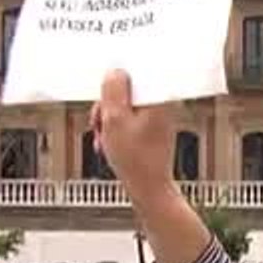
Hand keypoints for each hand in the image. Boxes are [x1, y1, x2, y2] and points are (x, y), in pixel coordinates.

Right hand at [92, 70, 181, 205]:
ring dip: (109, 122)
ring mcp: (158, 118)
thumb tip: (115, 72)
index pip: (133, 73)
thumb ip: (113, 91)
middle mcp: (163, 105)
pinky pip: (129, 121)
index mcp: (159, 98)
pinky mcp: (152, 130)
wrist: (148, 190)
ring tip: (104, 139)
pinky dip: (116, 131)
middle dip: (107, 108)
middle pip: (126, 92)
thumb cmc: (136, 161)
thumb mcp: (115, 120)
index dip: (113, 84)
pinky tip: (110, 145)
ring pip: (124, 108)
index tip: (103, 97)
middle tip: (100, 125)